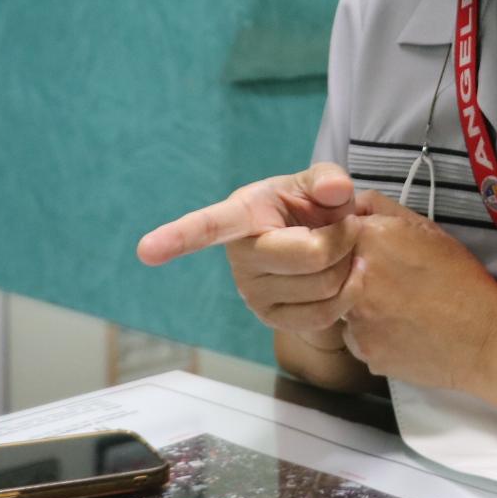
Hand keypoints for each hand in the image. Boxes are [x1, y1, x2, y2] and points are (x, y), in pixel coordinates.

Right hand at [137, 163, 362, 348]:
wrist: (323, 243)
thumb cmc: (309, 208)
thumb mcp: (316, 183)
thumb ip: (327, 177)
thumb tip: (335, 188)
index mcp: (240, 215)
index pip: (207, 225)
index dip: (177, 236)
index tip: (146, 251)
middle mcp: (239, 257)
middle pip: (310, 255)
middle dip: (344, 238)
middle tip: (349, 225)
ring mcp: (253, 294)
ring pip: (324, 286)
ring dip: (350, 264)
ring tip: (344, 249)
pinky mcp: (273, 319)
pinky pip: (323, 315)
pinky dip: (349, 293)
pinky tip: (348, 275)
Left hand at [304, 192, 496, 392]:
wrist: (486, 341)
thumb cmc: (463, 280)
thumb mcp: (428, 230)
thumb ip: (383, 209)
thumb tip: (351, 205)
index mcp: (369, 239)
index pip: (335, 232)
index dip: (350, 242)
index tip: (372, 253)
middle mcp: (353, 278)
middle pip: (333, 272)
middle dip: (352, 274)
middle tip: (390, 284)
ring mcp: (354, 319)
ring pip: (342, 306)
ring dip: (361, 306)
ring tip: (399, 309)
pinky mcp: (362, 351)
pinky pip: (356, 337)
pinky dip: (372, 334)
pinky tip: (400, 331)